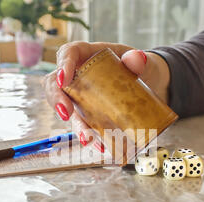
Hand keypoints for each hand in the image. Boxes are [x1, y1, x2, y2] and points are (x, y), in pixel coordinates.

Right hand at [42, 41, 170, 148]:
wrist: (147, 83)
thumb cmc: (138, 67)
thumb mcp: (140, 61)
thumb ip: (137, 59)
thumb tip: (136, 59)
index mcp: (86, 54)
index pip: (67, 53)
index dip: (62, 65)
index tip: (63, 80)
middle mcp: (77, 74)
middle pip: (56, 84)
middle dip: (57, 100)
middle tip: (66, 114)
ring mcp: (80, 95)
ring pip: (67, 108)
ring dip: (75, 125)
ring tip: (86, 137)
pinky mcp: (87, 112)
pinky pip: (82, 124)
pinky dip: (89, 136)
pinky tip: (99, 145)